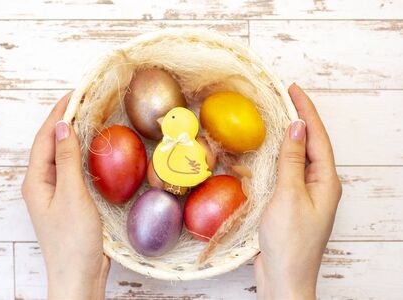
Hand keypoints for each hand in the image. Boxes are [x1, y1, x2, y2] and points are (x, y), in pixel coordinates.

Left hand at [22, 93, 109, 299]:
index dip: (58, 113)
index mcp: (36, 180)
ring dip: (72, 135)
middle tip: (84, 100)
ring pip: (61, 156)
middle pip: (50, 144)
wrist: (79, 274)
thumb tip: (61, 126)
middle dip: (64, 120)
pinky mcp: (67, 200)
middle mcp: (41, 183)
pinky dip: (80, 153)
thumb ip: (66, 160)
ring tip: (88, 116)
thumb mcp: (71, 195)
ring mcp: (54, 192)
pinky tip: (91, 149)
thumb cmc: (73, 239)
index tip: (75, 93)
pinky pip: (71, 169)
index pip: (45, 138)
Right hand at [254, 84, 341, 298]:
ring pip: (298, 157)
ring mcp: (306, 194)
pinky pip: (287, 173)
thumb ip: (292, 160)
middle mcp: (319, 185)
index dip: (305, 110)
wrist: (284, 277)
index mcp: (326, 181)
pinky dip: (277, 158)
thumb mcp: (289, 195)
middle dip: (299, 118)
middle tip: (283, 96)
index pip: (317, 136)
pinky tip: (266, 153)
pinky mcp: (292, 203)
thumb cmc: (289, 241)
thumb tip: (297, 127)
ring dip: (287, 137)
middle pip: (310, 144)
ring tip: (275, 117)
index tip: (293, 88)